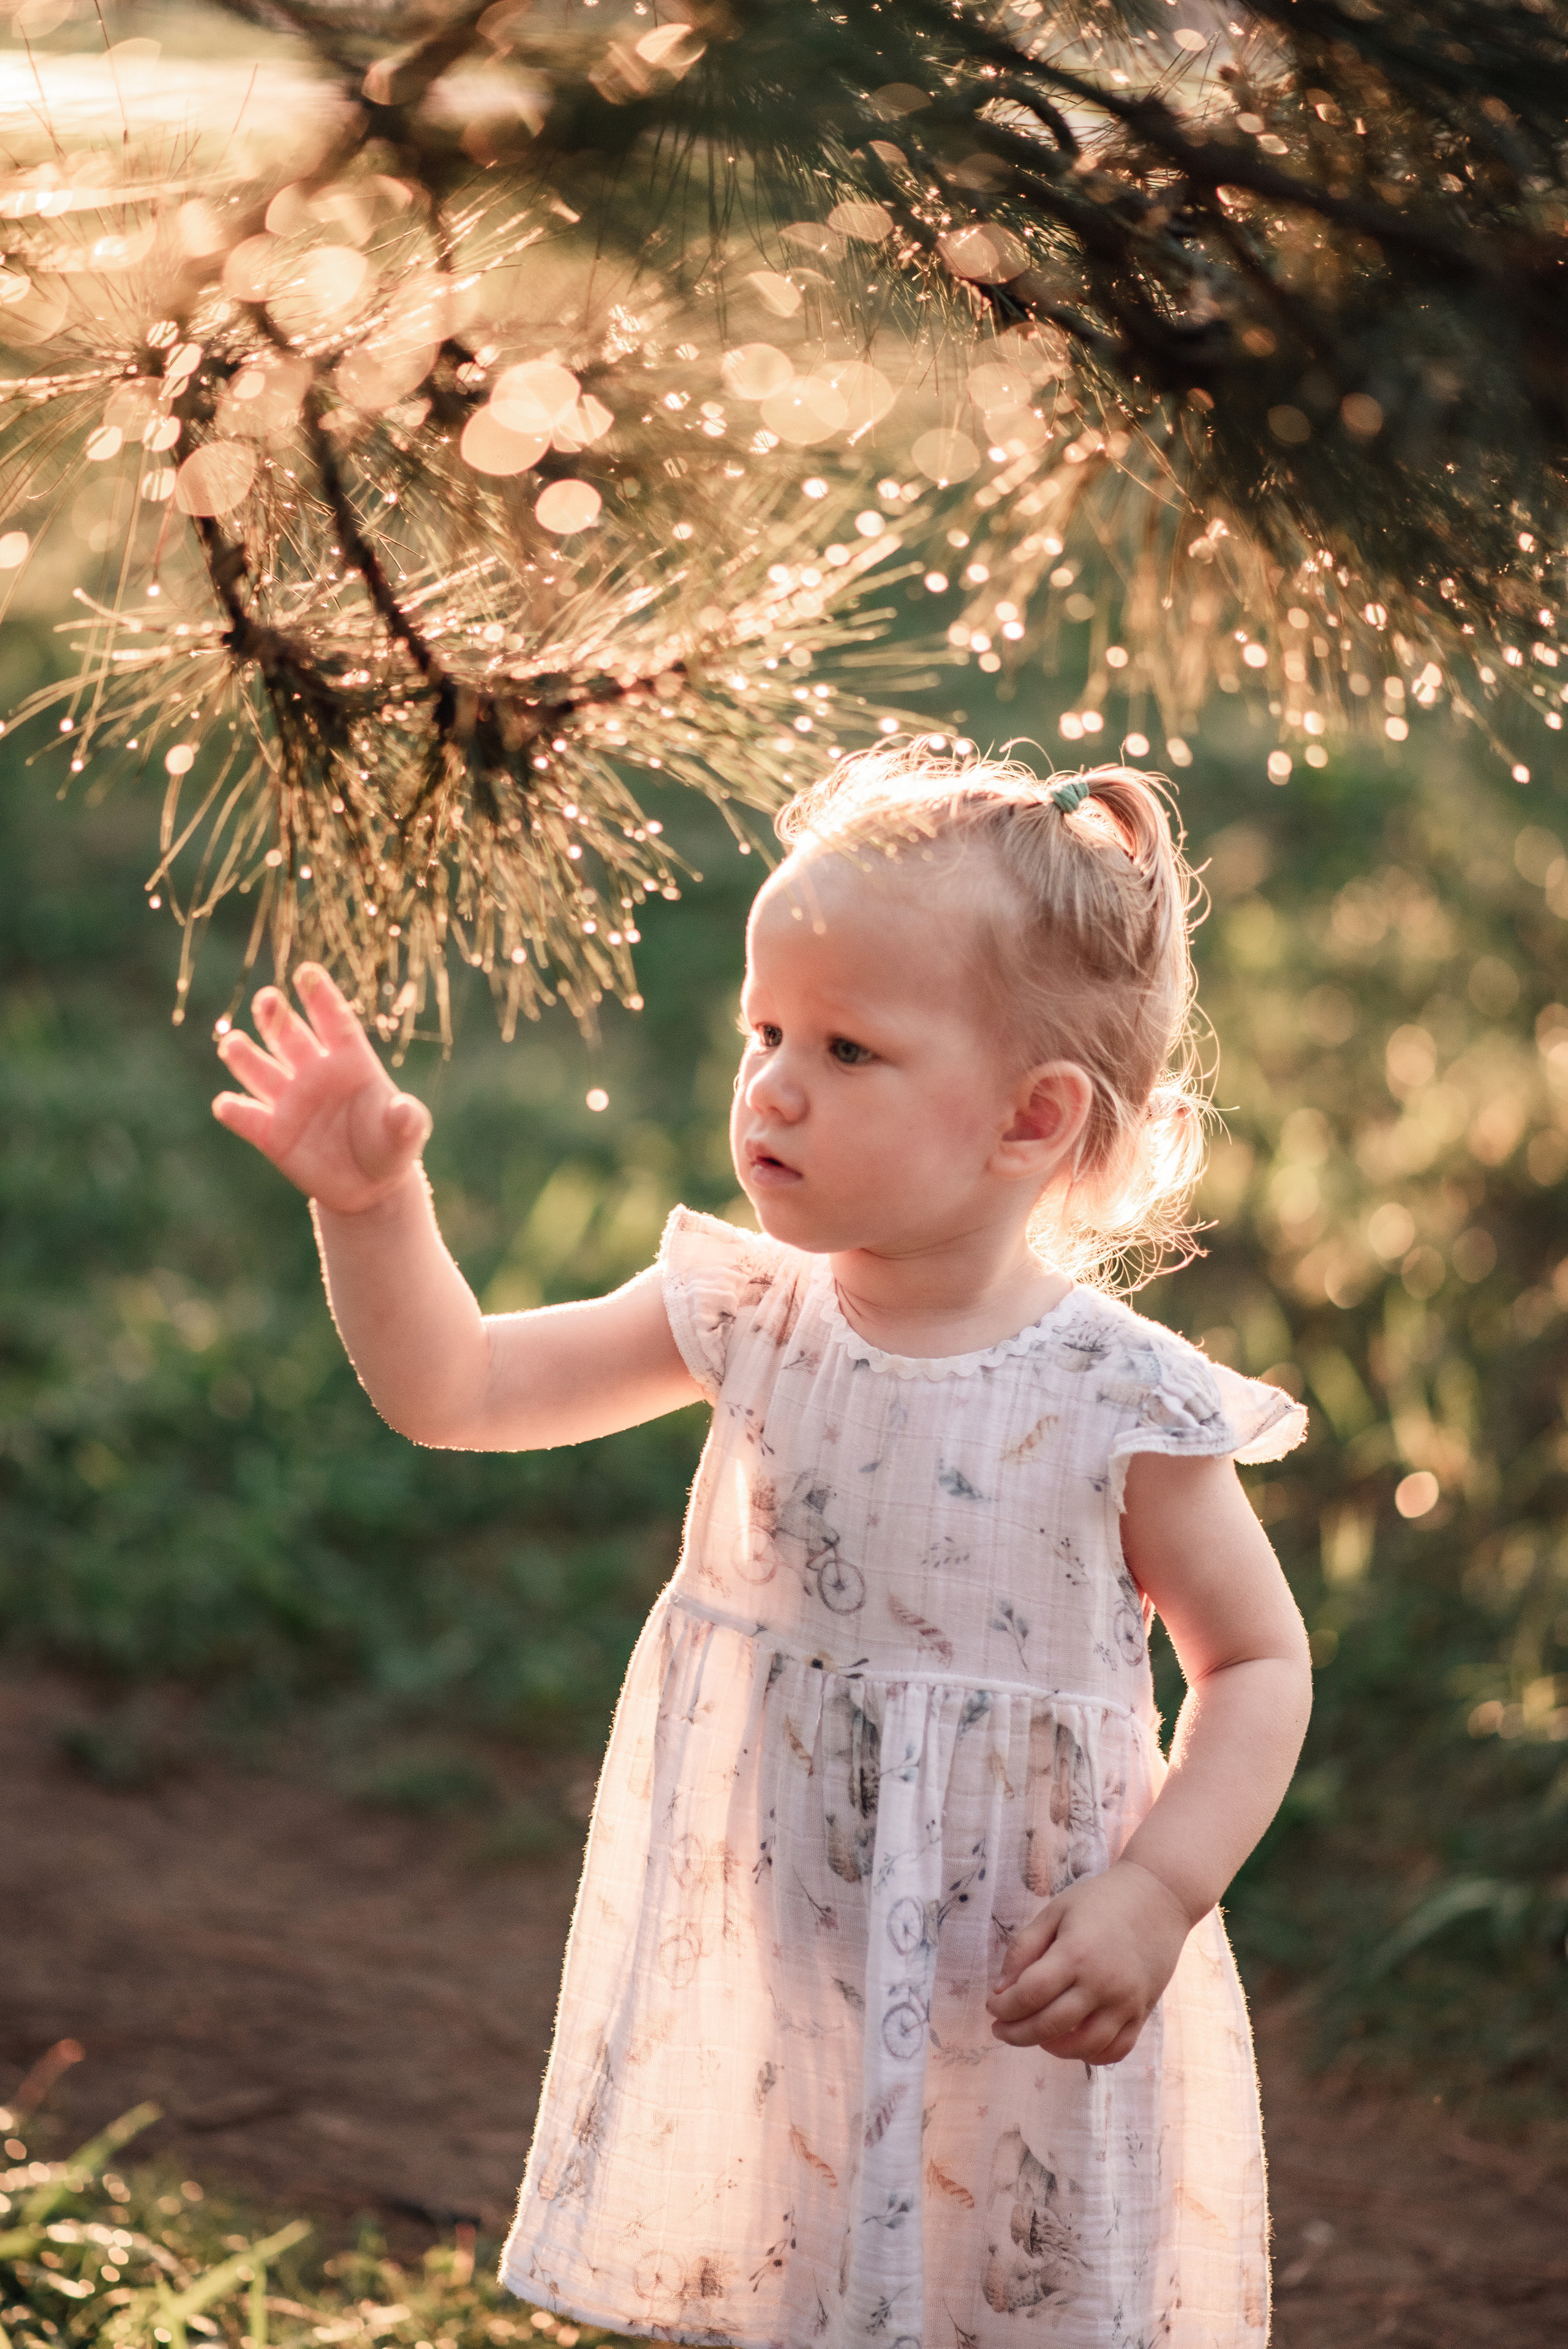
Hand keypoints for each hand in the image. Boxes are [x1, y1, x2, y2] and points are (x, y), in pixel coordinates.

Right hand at [212, 965, 431, 1215]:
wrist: (369, 1187)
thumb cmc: (390, 1147)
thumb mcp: (406, 1136)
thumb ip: (406, 1121)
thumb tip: (404, 1111)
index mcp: (350, 1062)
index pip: (335, 1022)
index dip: (321, 998)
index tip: (307, 973)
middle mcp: (314, 1074)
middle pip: (290, 1037)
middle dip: (277, 1017)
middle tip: (267, 999)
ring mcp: (290, 1102)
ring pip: (260, 1070)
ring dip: (245, 1056)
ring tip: (233, 1045)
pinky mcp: (272, 1134)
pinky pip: (248, 1118)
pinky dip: (235, 1111)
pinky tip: (226, 1104)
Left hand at [984, 1860, 1191, 2064]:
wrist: (1160, 1896)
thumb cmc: (1101, 1899)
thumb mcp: (1055, 1911)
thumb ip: (1024, 1948)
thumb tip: (1000, 1991)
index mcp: (1076, 1953)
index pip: (1030, 1994)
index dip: (1004, 2007)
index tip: (992, 2007)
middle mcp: (1102, 1983)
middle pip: (1050, 2026)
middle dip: (1017, 2034)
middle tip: (1000, 2030)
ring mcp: (1126, 2002)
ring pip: (1082, 2047)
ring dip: (1051, 2048)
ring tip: (1035, 2035)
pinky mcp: (1143, 2012)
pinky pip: (1116, 2050)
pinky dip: (1091, 2055)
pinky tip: (1072, 2043)